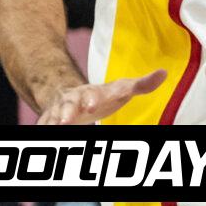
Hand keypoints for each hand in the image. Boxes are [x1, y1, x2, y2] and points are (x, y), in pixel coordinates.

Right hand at [36, 70, 167, 124]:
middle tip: (67, 119)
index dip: (93, 98)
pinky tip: (41, 132)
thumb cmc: (103, 96)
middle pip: (70, 103)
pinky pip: (44, 122)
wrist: (72, 96)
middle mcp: (75, 99)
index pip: (95, 94)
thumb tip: (164, 73)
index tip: (93, 105)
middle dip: (68, 110)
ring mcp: (61, 109)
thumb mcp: (121, 89)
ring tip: (56, 126)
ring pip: (54, 114)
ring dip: (53, 120)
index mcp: (94, 92)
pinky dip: (42, 126)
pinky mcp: (51, 118)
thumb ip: (141, 85)